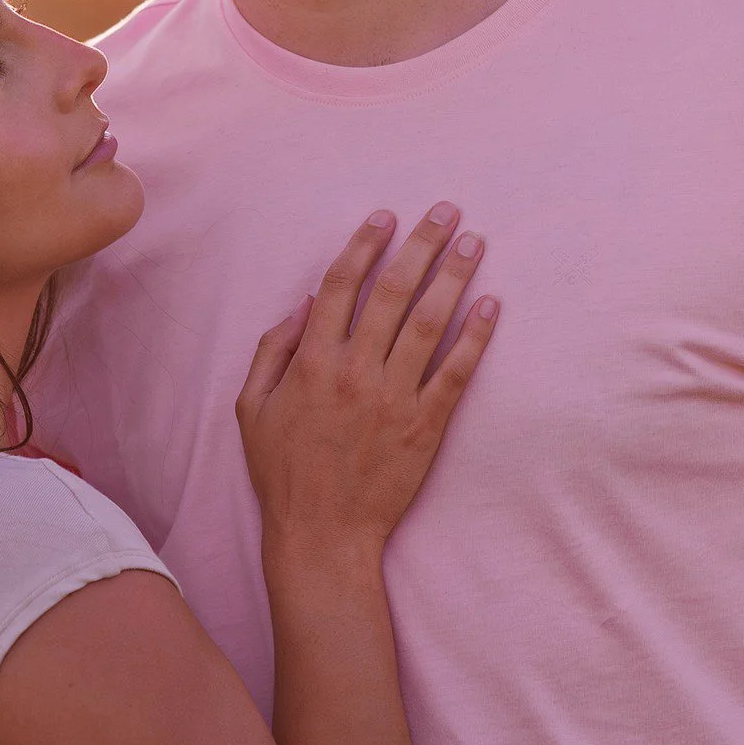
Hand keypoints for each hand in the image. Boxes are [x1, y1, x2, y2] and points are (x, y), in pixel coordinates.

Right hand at [237, 203, 497, 556]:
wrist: (322, 534)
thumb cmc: (283, 472)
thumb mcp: (251, 408)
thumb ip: (273, 350)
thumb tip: (302, 304)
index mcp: (311, 361)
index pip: (341, 285)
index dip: (364, 245)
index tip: (385, 216)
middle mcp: (354, 371)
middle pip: (392, 291)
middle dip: (421, 244)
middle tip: (447, 211)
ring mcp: (393, 397)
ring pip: (429, 322)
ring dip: (453, 276)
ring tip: (474, 243)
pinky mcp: (425, 425)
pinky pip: (456, 372)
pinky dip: (476, 336)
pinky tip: (492, 304)